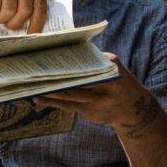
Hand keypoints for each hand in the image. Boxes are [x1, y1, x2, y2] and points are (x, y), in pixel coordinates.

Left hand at [33, 53, 162, 138]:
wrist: (134, 108)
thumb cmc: (116, 82)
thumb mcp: (110, 67)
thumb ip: (93, 61)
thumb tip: (61, 54)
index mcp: (111, 65)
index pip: (84, 61)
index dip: (65, 60)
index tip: (47, 55)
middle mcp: (106, 83)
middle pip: (75, 78)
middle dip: (55, 76)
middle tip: (35, 72)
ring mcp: (99, 100)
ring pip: (69, 95)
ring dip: (49, 92)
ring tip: (32, 89)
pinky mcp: (92, 113)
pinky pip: (68, 106)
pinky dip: (53, 102)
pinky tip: (39, 99)